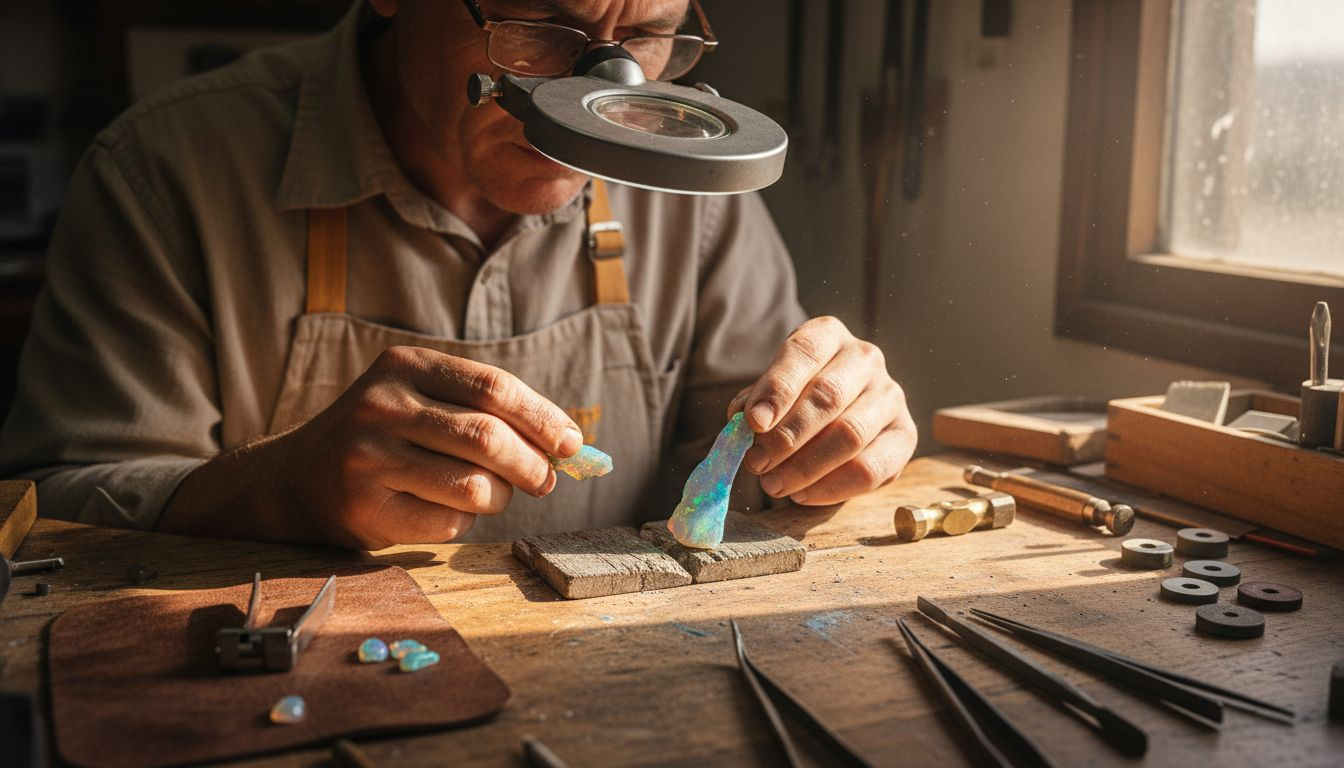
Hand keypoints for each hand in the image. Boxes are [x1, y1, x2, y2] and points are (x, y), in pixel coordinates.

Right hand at [162, 346, 581, 548]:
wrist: (295, 479)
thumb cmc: (384, 436)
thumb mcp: (422, 399)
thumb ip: (485, 411)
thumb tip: (568, 444)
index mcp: (404, 365)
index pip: (493, 387)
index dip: (542, 417)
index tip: (572, 443)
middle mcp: (381, 404)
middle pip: (488, 437)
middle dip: (532, 465)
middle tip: (546, 480)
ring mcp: (367, 456)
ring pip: (473, 485)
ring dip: (501, 498)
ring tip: (495, 495)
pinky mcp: (363, 507)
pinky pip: (448, 521)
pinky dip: (465, 521)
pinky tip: (448, 509)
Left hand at [730, 316, 915, 505]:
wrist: (834, 419)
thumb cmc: (795, 401)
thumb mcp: (770, 393)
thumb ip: (754, 403)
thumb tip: (742, 420)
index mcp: (828, 335)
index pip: (804, 352)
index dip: (777, 388)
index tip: (753, 422)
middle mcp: (865, 358)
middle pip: (828, 395)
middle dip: (787, 435)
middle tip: (756, 463)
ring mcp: (890, 396)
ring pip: (850, 434)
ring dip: (805, 467)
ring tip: (773, 484)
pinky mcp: (904, 436)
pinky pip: (870, 468)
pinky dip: (831, 487)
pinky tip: (802, 494)